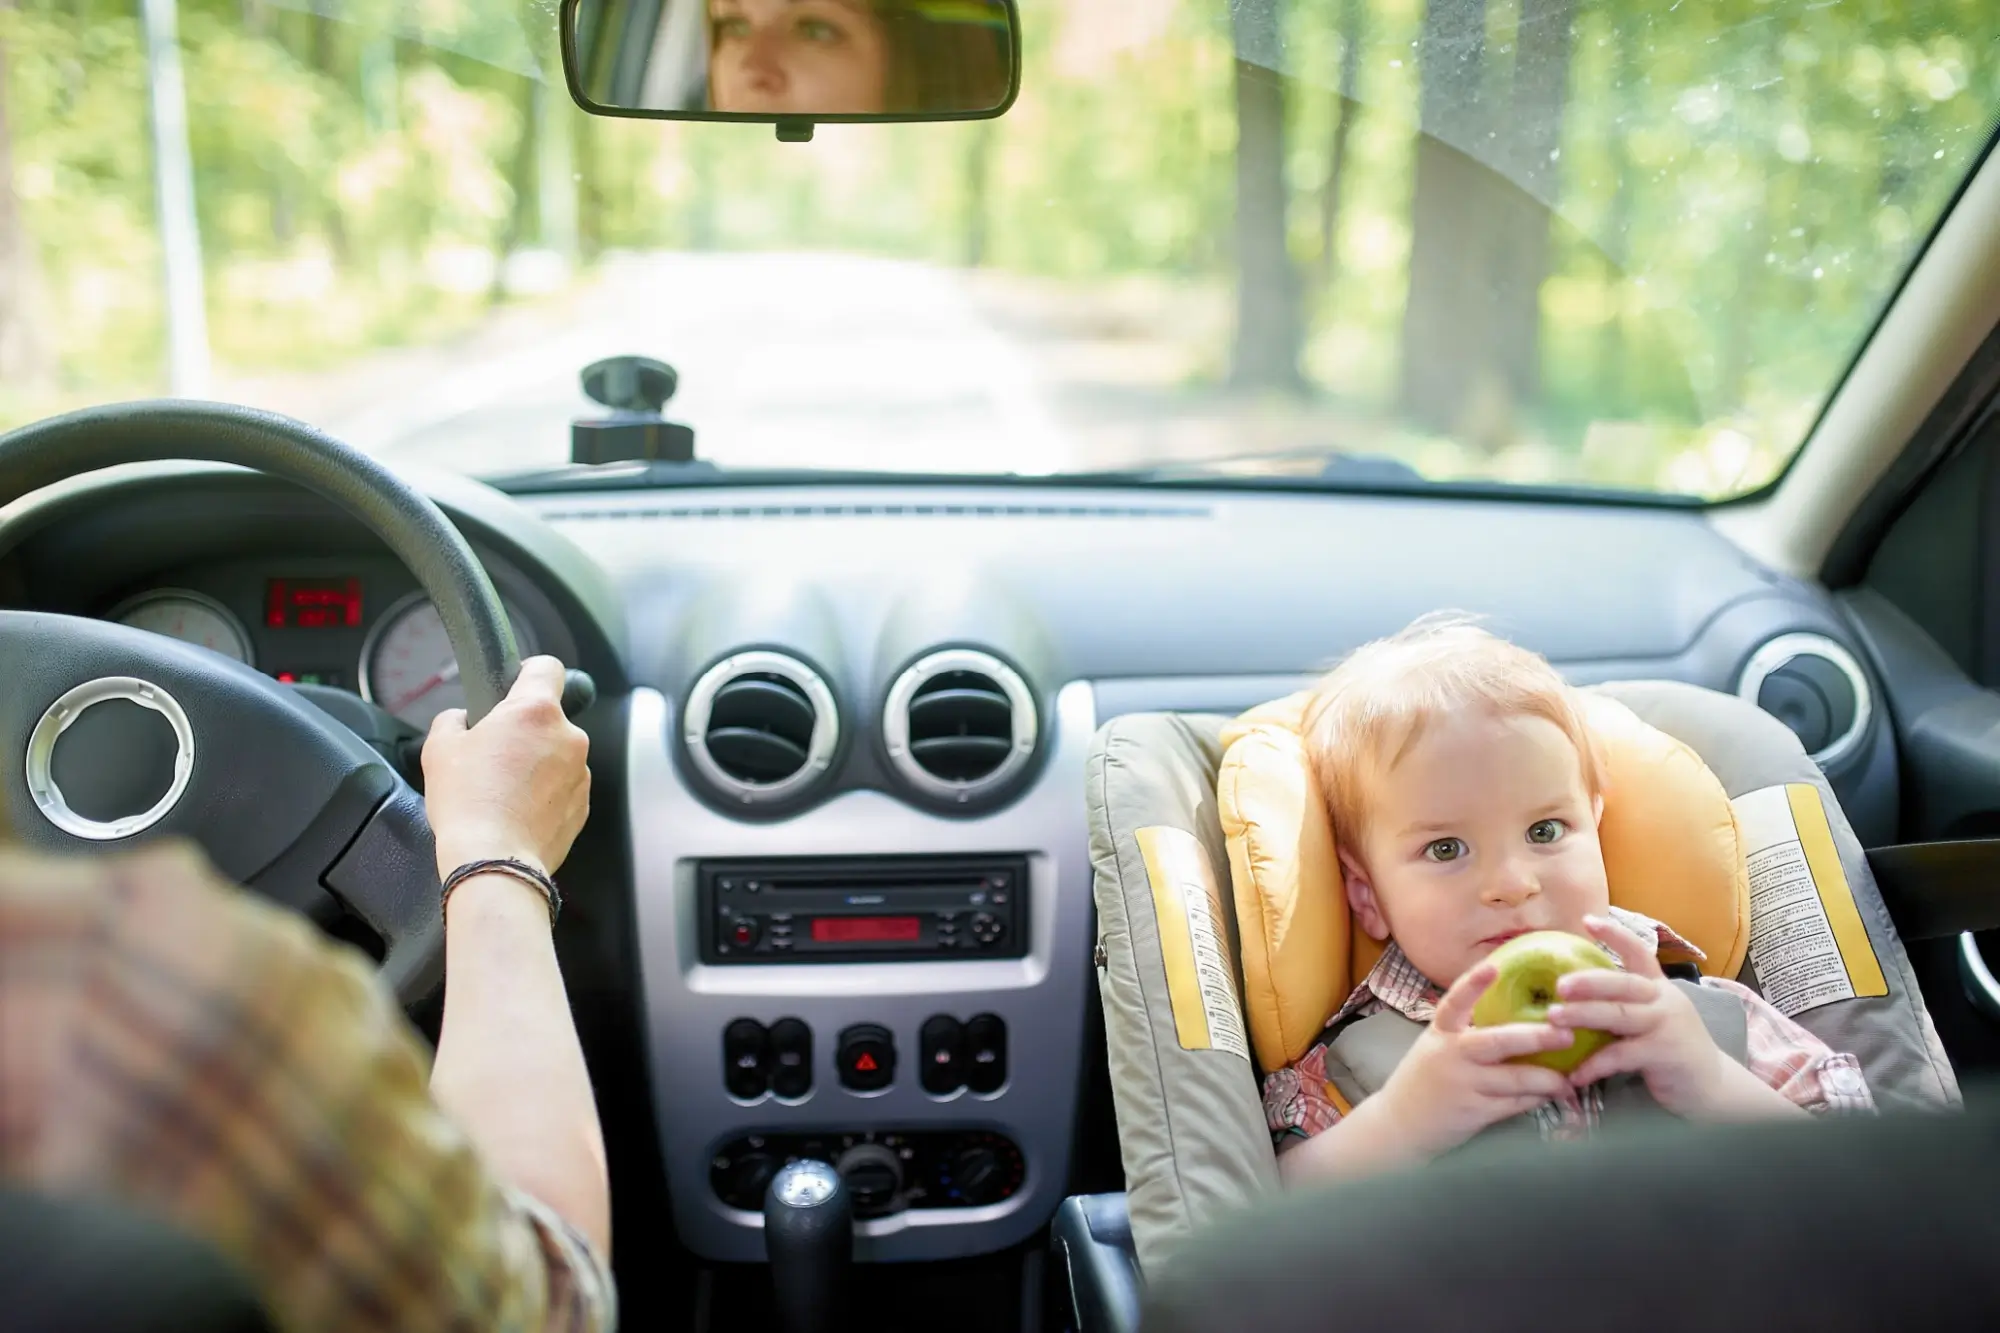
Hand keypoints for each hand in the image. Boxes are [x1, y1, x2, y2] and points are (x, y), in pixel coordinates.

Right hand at [422, 656, 590, 879]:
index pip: (547, 667)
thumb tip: (461, 720)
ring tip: (503, 788)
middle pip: (548, 717)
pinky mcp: (583, 804)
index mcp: (535, 711)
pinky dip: (545, 793)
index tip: (514, 684)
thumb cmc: (469, 804)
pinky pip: (563, 786)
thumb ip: (453, 720)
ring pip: (557, 754)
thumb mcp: (439, 748)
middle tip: (493, 753)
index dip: (527, 672)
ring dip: (537, 763)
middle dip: (524, 729)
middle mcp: (568, 736)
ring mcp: (580, 772)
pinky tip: (517, 809)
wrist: (494, 861)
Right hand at [1372, 958, 1578, 1157]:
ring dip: (1545, 1078)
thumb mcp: (1436, 1047)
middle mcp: (1450, 1055)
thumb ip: (1465, 1032)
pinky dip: (1535, 1099)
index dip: (1472, 984)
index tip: (1493, 967)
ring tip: (1569, 1078)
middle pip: (1495, 1041)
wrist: (1399, 1125)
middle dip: (1534, 1037)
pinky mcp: (1472, 1113)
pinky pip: (1512, 1104)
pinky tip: (1551, 1095)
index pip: (1454, 1003)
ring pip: (1513, 1079)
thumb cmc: (1426, 1080)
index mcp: (1440, 1033)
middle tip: (1565, 1032)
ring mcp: (1462, 1085)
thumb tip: (1511, 1015)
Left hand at [1547, 914, 1731, 1114]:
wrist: (1712, 1087)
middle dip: (1589, 981)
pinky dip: (1595, 1064)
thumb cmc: (1671, 1049)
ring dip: (1584, 1015)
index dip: (1615, 935)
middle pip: (1624, 984)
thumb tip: (1574, 996)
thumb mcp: (1653, 1018)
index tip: (1587, 920)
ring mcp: (1667, 1026)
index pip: (1639, 952)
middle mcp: (1664, 1000)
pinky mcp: (1665, 1054)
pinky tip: (1574, 1074)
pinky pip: (1623, 1056)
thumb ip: (1625, 1005)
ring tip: (1552, 1018)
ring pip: (1620, 1016)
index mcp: (1659, 987)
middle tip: (1559, 984)